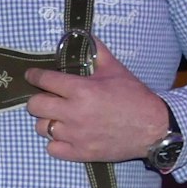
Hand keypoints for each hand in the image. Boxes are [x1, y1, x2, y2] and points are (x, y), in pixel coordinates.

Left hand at [24, 39, 170, 162]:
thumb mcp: (115, 69)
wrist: (154, 127)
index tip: (32, 75)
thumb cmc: (134, 96)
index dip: (34, 75)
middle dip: (38, 99)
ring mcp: (76, 135)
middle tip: (47, 98)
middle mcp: (74, 112)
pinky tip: (64, 135)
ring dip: (47, 121)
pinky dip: (55, 142)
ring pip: (41, 128)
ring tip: (58, 118)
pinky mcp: (81, 153)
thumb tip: (84, 34)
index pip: (43, 79)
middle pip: (34, 105)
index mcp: (81, 90)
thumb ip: (97, 51)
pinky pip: (52, 149)